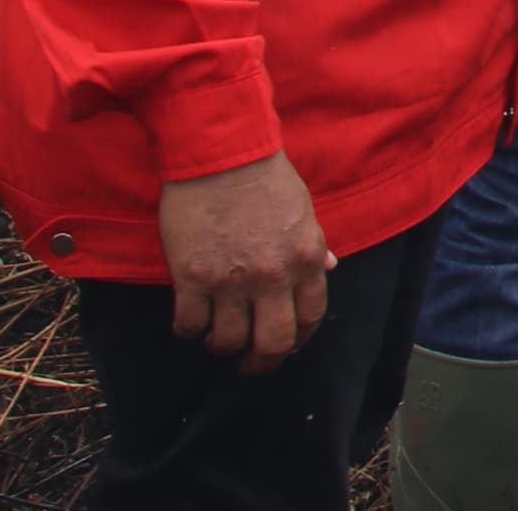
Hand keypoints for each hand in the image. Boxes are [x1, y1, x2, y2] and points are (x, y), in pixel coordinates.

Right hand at [158, 153, 331, 372]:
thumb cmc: (264, 177)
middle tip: (250, 363)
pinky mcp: (191, 278)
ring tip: (217, 339)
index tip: (287, 344)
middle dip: (262, 362)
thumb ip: (314, 246)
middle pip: (272, 344)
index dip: (299, 339)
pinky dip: (188, 331)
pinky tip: (190, 323)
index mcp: (306, 259)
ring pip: (228, 341)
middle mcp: (272, 277)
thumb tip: (329, 269)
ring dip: (221, 347)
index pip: (311, 318)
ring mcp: (231, 281)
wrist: (222, 154)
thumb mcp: (303, 210)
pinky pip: (189, 325)